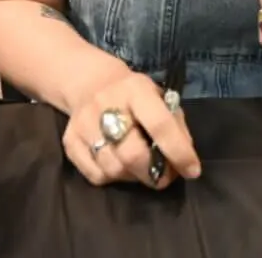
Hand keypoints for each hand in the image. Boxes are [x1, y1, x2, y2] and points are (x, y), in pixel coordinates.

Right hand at [62, 71, 200, 189]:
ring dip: (134, 177)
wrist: (91, 84)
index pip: (159, 125)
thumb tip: (184, 161)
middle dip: (153, 173)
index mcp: (136, 90)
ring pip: (113, 169)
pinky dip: (113, 178)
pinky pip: (95, 175)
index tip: (192, 170)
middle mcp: (106, 104)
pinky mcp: (70, 141)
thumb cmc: (135, 96)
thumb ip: (175, 126)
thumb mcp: (160, 98)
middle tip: (163, 177)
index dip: (178, 151)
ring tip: (142, 168)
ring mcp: (83, 124)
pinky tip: (120, 164)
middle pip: (131, 154)